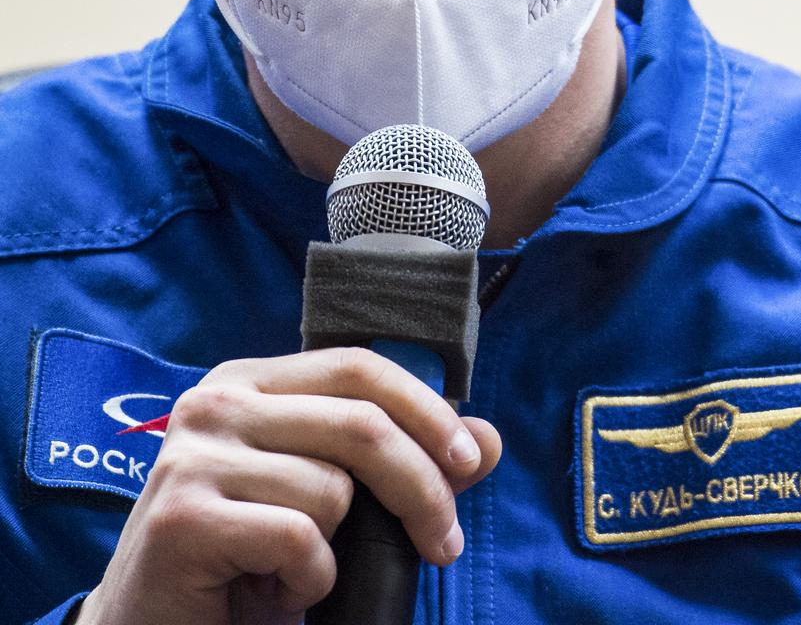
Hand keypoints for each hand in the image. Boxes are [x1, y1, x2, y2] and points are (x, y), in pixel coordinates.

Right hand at [76, 347, 500, 624]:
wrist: (145, 623)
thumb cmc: (242, 556)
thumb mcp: (322, 498)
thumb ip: (398, 463)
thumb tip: (489, 440)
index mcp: (249, 381)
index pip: (359, 367)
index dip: (426, 410)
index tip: (471, 460)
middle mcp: (217, 402)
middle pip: (359, 424)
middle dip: (422, 487)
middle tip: (443, 545)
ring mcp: (194, 456)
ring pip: (331, 489)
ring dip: (336, 550)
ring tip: (295, 569)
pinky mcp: (184, 517)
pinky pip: (297, 538)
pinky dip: (307, 579)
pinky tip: (270, 589)